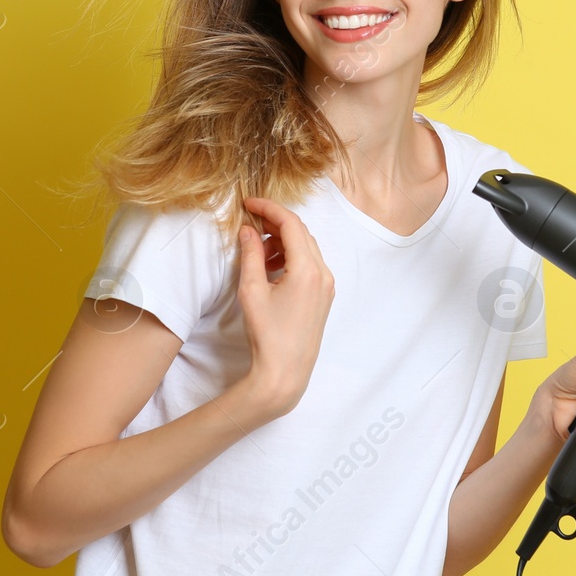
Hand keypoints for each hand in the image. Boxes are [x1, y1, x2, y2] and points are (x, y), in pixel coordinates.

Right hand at [234, 197, 336, 419]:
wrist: (285, 372)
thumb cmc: (267, 334)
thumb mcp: (252, 290)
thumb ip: (251, 254)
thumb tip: (247, 230)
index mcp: (308, 269)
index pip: (291, 224)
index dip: (269, 208)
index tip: (249, 203)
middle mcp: (324, 274)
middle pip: (301, 233)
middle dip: (275, 223)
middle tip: (250, 222)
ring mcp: (327, 286)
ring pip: (307, 248)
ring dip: (283, 241)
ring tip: (257, 250)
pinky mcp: (324, 296)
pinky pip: (310, 264)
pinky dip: (291, 257)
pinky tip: (271, 267)